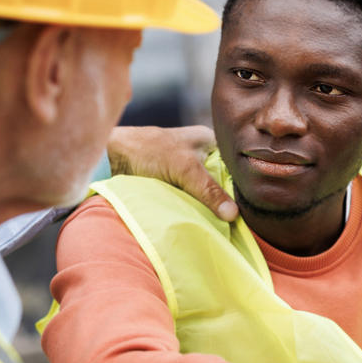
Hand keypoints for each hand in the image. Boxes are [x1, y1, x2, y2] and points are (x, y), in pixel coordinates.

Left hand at [106, 125, 238, 221]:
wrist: (113, 154)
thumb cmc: (151, 151)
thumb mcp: (186, 170)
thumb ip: (210, 191)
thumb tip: (233, 214)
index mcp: (209, 140)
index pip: (233, 165)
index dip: (240, 184)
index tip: (248, 204)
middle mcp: (200, 153)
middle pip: (219, 180)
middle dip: (224, 196)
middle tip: (235, 217)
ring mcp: (185, 168)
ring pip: (204, 190)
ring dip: (207, 204)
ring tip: (221, 222)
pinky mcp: (173, 181)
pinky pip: (190, 196)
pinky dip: (193, 206)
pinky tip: (201, 219)